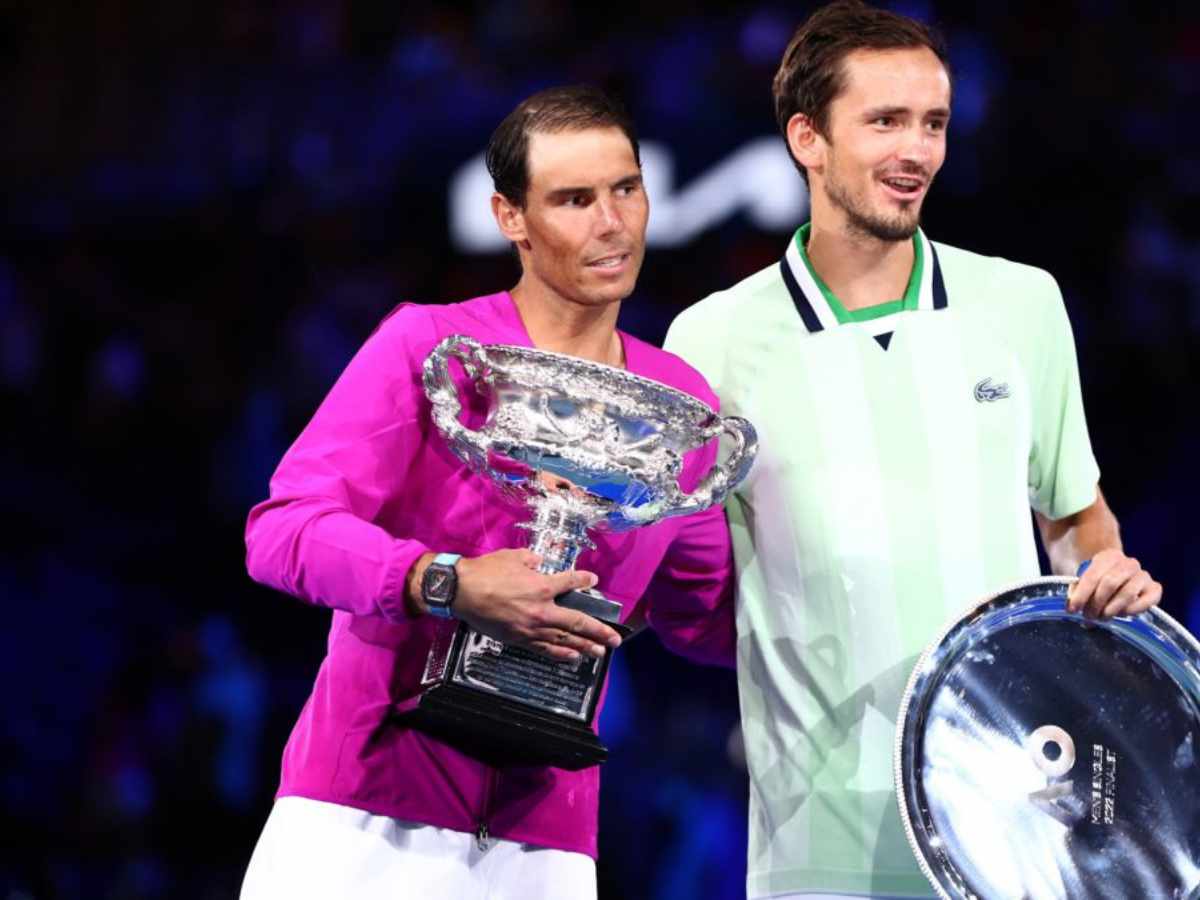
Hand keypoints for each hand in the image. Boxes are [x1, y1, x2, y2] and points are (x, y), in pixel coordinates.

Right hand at [433, 549, 620, 661]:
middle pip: (578, 622)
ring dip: (586, 647)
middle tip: (615, 640)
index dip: (585, 581)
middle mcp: (542, 610)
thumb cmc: (486, 571)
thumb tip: (541, 563)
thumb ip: (533, 560)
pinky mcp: (519, 639)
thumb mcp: (513, 556)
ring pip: (565, 640)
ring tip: (601, 653)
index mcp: (543, 586)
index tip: (593, 580)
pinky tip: (573, 657)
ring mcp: (532, 628)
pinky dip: (561, 653)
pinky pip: (545, 649)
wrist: (461, 591)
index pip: (571, 583)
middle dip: (600, 632)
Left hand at [1067, 548, 1161, 618]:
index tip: (1072, 609)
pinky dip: (1132, 610)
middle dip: (1096, 603)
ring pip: (1128, 593)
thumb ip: (1076, 590)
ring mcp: (1143, 575)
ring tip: (1102, 617)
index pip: (1093, 575)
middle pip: (1110, 584)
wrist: (1120, 579)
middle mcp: (1129, 563)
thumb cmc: (1098, 582)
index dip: (1081, 594)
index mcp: (1108, 556)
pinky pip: (1146, 601)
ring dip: (1111, 609)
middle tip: (1088, 616)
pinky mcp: (1155, 589)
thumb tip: (1071, 606)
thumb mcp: (1084, 581)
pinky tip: (1121, 614)